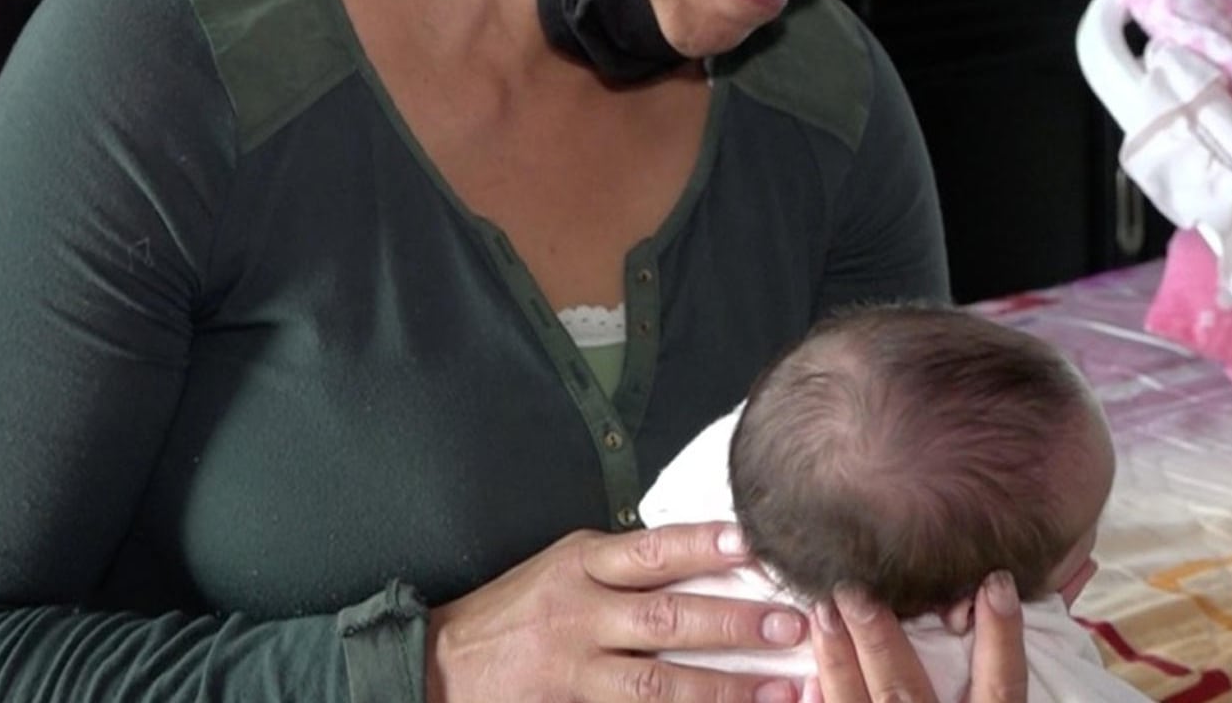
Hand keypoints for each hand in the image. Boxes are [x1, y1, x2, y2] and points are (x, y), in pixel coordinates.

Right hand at [425, 523, 807, 702]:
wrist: (440, 664)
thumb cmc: (513, 610)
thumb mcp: (561, 566)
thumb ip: (621, 564)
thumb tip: (700, 553)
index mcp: (581, 565)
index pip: (652, 550)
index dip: (703, 545)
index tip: (753, 543)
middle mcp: (580, 614)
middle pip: (666, 617)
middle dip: (733, 623)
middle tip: (791, 625)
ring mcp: (574, 669)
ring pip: (657, 682)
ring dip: (723, 689)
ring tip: (777, 692)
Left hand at [806, 570, 1027, 702]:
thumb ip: (1023, 659)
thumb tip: (1072, 597)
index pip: (1002, 687)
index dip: (1003, 637)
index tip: (996, 580)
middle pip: (905, 691)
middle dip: (879, 640)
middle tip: (854, 588)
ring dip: (839, 660)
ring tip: (823, 611)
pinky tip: (807, 680)